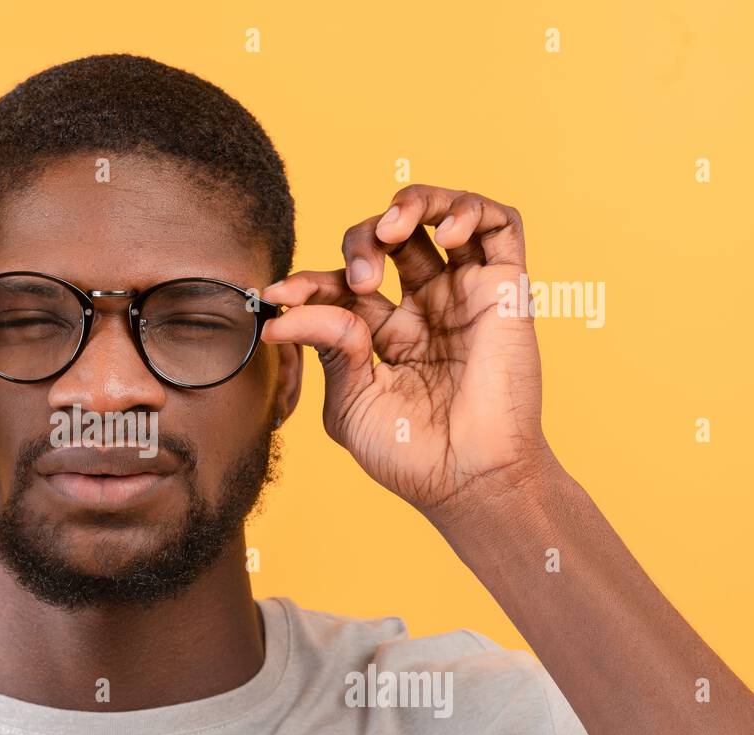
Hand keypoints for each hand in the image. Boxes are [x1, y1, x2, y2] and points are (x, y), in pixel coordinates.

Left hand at [261, 184, 553, 516]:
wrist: (469, 478)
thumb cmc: (409, 455)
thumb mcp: (348, 401)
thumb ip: (323, 347)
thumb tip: (282, 312)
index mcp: (381, 333)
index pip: (340, 282)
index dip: (308, 280)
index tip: (279, 296)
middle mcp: (422, 306)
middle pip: (387, 239)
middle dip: (361, 240)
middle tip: (357, 279)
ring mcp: (464, 294)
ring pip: (440, 215)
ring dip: (411, 205)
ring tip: (392, 232)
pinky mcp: (506, 289)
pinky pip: (499, 224)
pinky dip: (469, 210)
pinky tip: (444, 234)